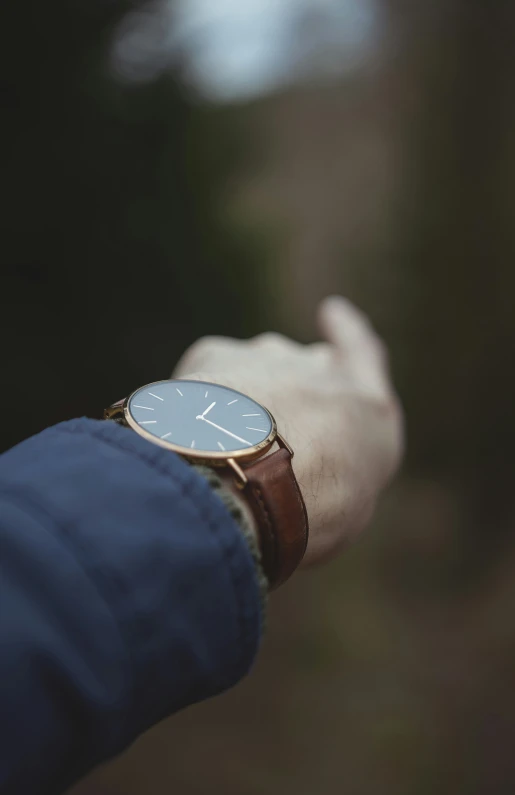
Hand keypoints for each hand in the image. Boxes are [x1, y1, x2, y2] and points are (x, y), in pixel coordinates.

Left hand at [173, 296, 403, 564]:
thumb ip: (332, 463)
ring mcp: (269, 356)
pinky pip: (207, 376)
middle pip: (305, 365)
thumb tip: (302, 457)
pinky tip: (187, 439)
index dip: (349, 333)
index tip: (332, 310)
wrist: (250, 481)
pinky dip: (198, 400)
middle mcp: (323, 370)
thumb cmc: (307, 512)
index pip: (364, 355)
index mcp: (370, 408)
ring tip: (222, 452)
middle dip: (289, 383)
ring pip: (253, 370)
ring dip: (242, 398)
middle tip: (268, 418)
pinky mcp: (217, 353)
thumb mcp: (345, 503)